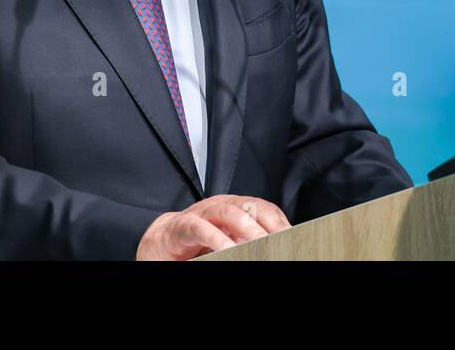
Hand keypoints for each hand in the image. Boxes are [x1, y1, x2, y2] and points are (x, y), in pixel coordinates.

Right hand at [135, 195, 290, 259]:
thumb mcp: (229, 240)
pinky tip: (228, 250)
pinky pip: (202, 229)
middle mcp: (221, 205)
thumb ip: (247, 241)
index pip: (265, 209)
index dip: (280, 222)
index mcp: (236, 207)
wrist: (161, 244)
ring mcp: (202, 213)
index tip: (293, 238)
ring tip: (260, 245)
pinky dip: (217, 239)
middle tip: (281, 241)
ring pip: (229, 213)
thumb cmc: (198, 243)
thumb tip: (274, 248)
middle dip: (269, 224)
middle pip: (251, 207)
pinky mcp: (183, 225)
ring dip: (247, 229)